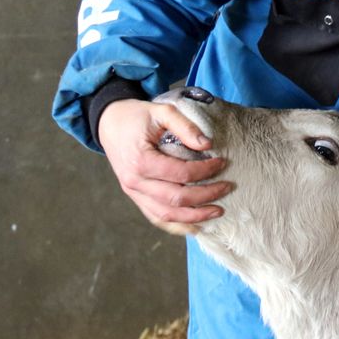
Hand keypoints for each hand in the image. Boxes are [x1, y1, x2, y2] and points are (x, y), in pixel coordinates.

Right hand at [98, 99, 230, 233]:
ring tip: (219, 211)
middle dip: (207, 195)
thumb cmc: (137, 117)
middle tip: (228, 187)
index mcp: (141, 160)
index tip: (223, 162)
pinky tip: (196, 227)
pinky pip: (156, 217)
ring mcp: (133, 192)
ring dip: (195, 216)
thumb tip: (208, 145)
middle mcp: (134, 182)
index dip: (206, 171)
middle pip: (176, 198)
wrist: (110, 124)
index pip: (181, 174)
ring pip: (166, 214)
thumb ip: (185, 126)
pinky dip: (176, 226)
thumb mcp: (162, 111)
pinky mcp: (135, 197)